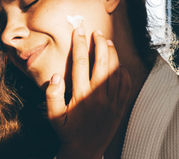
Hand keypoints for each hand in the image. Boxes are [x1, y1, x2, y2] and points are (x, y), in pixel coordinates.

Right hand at [45, 26, 130, 158]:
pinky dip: (124, 71)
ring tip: (107, 42)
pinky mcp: (119, 107)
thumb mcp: (53, 116)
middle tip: (96, 32)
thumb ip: (52, 95)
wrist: (85, 150)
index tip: (78, 31)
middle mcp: (98, 96)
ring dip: (113, 54)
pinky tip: (119, 64)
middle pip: (102, 62)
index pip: (81, 63)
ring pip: (116, 71)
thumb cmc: (67, 131)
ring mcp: (112, 102)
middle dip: (99, 43)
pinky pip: (126, 85)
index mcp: (81, 95)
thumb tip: (55, 76)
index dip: (79, 44)